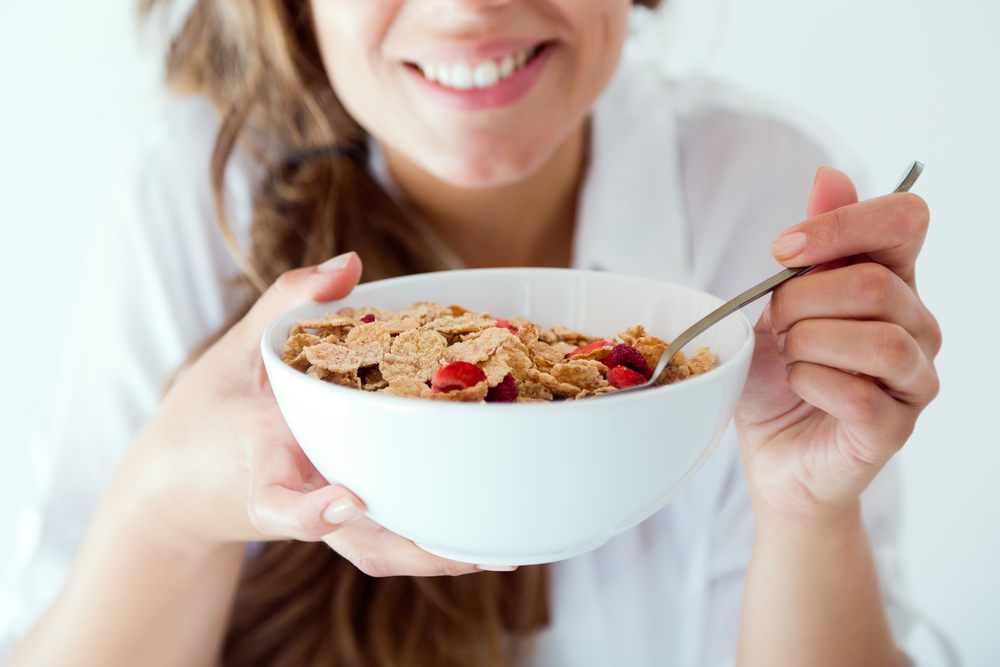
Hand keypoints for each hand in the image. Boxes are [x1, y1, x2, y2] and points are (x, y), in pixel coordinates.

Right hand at [115, 252, 486, 575]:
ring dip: (436, 556)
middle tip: (483, 552)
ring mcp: (318, 520)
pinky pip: (384, 539)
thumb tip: (351, 262)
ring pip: (378, 553)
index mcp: (262, 459)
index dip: (309, 510)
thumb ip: (287, 301)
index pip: (275, 499)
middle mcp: (297, 498)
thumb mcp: (233, 350)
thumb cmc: (204, 418)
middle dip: (418, 550)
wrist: (175, 489)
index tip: (348, 501)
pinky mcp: (333, 525)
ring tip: (502, 554)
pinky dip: (428, 538)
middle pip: (356, 543)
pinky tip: (480, 536)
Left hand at [734, 168, 940, 528]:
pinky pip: (860, 394)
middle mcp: (916, 325)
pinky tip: (800, 387)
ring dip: (809, 344)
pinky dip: (813, 385)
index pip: (906, 219)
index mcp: (891, 281)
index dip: (843, 225)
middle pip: (873, 284)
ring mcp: (913, 378)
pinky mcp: (896, 426)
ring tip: (789, 357)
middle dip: (801, 302)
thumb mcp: (780, 304)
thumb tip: (830, 176)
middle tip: (774, 325)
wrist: (773, 454)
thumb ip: (811, 247)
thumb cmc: (778, 376)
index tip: (784, 252)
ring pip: (876, 339)